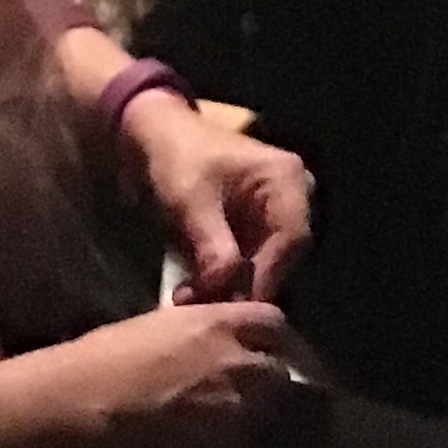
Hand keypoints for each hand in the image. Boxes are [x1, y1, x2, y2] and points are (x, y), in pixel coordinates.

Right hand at [0, 299, 291, 447]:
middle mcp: (242, 365)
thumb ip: (200, 334)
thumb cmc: (99, 363)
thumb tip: (217, 348)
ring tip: (254, 428)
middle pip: (287, 372)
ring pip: (280, 417)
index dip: (273, 339)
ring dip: (272, 419)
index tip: (268, 350)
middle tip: (268, 394)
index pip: (275, 324)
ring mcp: (241, 414)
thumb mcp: (156, 328)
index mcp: (220, 324)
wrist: (76, 414)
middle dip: (280, 382)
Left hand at [120, 91, 312, 303]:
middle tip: (210, 308)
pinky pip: (247, 264)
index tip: (240, 304)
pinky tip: (195, 292)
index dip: (268, 274)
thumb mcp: (191, 200)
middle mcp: (292, 199)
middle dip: (245, 285)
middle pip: (282, 256)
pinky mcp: (254, 232)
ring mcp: (274, 217)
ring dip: (231, 287)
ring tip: (194, 301)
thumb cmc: (177, 157)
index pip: (293, 237)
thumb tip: (226, 287)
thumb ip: (212, 244)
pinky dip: (223, 279)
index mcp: (287, 179)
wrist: (154, 139)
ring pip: (264, 265)